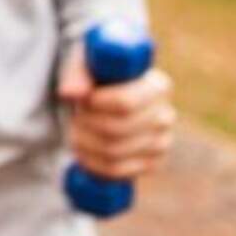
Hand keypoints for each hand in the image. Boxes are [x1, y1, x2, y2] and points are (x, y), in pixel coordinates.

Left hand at [56, 48, 177, 182]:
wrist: (111, 98)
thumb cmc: (100, 76)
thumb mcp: (88, 64)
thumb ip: (78, 74)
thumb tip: (70, 93)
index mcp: (157, 86)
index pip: (125, 103)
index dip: (97, 104)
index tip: (83, 100)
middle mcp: (165, 115)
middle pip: (117, 130)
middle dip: (87, 124)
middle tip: (75, 116)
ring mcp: (162, 143)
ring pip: (114, 152)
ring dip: (85, 143)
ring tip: (76, 131)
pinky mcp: (153, 164)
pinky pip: (118, 171)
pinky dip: (93, 163)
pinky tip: (84, 151)